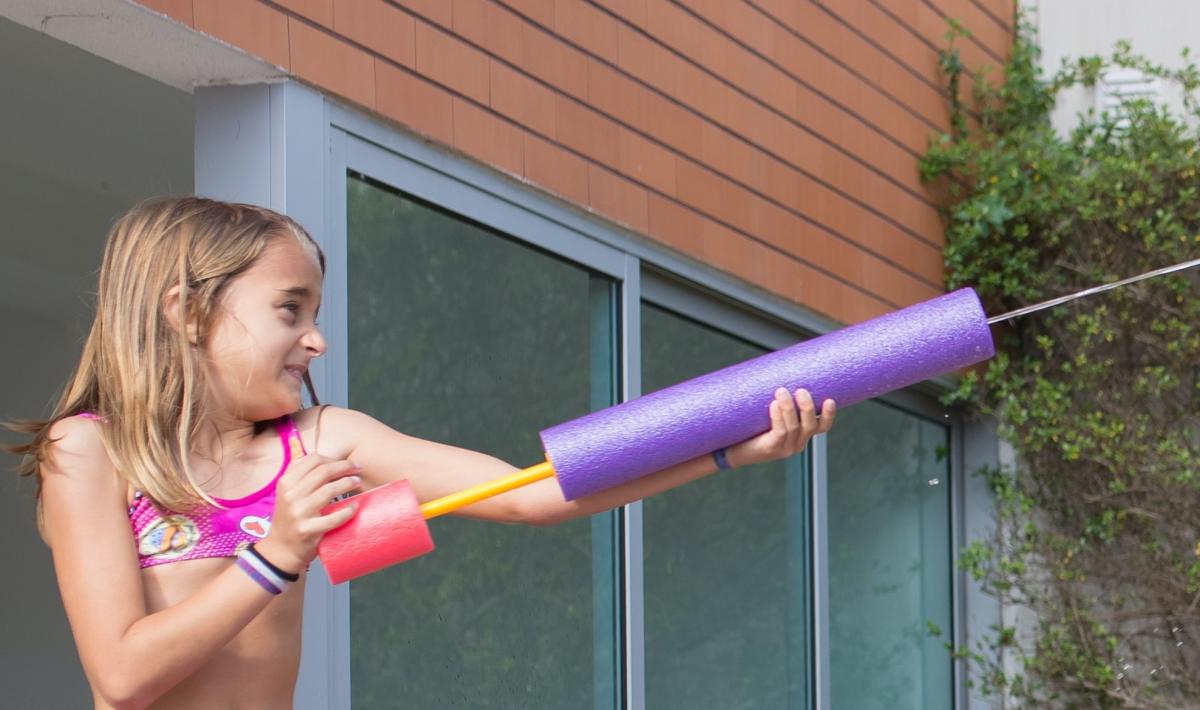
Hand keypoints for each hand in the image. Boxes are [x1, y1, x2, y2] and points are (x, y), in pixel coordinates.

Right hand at [256, 454, 362, 573]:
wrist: (280, 549)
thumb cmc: (289, 518)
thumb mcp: (288, 493)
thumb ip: (302, 476)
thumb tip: (328, 459)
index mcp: (285, 482)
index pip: (313, 460)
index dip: (333, 459)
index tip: (345, 463)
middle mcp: (290, 495)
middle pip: (323, 471)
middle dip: (345, 467)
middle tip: (357, 469)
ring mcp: (298, 513)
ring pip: (329, 490)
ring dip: (348, 483)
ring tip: (357, 483)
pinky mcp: (308, 530)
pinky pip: (334, 517)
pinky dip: (348, 510)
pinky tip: (355, 506)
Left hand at [725, 388, 834, 467]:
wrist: (729, 448)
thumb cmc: (750, 425)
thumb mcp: (768, 412)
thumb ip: (777, 397)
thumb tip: (777, 366)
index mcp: (800, 434)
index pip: (821, 427)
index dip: (828, 415)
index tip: (829, 400)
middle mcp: (796, 443)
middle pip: (811, 426)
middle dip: (807, 407)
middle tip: (800, 390)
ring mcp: (784, 448)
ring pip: (794, 427)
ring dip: (789, 407)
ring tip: (781, 390)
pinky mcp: (771, 449)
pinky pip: (779, 432)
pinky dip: (779, 417)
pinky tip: (774, 405)